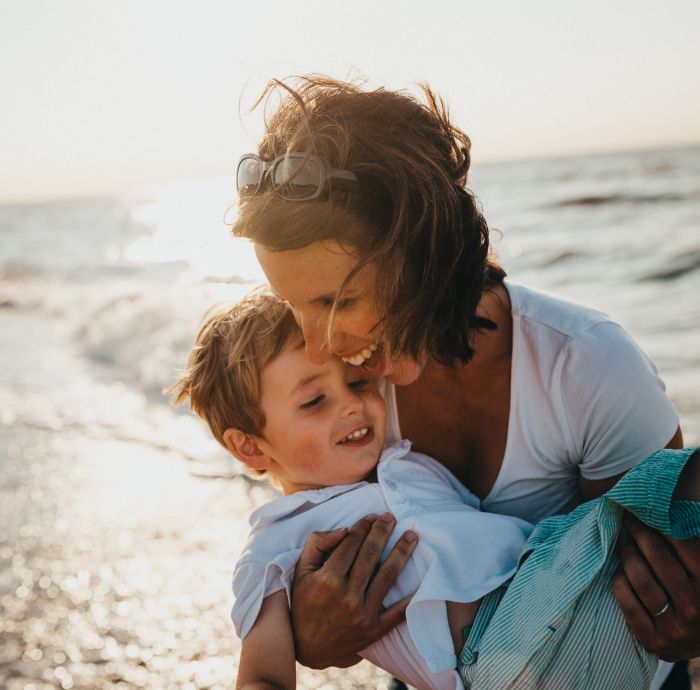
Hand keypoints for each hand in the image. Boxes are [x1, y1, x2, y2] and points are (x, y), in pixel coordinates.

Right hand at [290, 513, 417, 668]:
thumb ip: (317, 545)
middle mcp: (347, 596)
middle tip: (391, 517)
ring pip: (387, 576)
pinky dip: (412, 596)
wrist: (307, 648)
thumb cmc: (303, 604)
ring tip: (412, 536)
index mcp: (327, 580)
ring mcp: (363, 614)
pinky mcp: (375, 630)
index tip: (371, 516)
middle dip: (382, 532)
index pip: (350, 545)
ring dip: (401, 552)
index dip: (362, 527)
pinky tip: (422, 578)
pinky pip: (398, 611)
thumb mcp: (301, 572)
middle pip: (370, 556)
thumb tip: (344, 529)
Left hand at [612, 513, 699, 660]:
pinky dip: (620, 584)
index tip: (646, 512)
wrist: (693, 641)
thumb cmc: (695, 594)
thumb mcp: (698, 573)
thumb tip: (669, 511)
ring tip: (621, 541)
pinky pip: (628, 605)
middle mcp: (696, 609)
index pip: (686, 547)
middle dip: (641, 535)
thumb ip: (690, 547)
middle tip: (628, 520)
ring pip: (642, 582)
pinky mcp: (653, 641)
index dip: (663, 526)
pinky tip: (618, 572)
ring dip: (627, 556)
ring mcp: (675, 629)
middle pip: (660, 561)